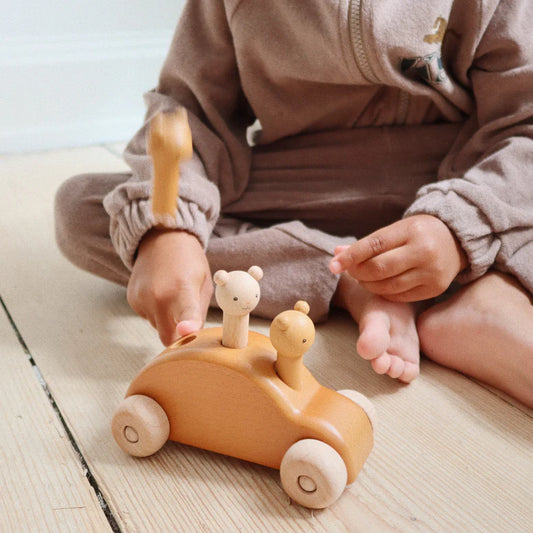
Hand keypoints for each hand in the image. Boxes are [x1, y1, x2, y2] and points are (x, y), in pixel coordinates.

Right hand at [127, 229, 211, 344]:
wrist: (161, 238)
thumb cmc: (189, 261)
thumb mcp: (204, 283)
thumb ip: (199, 313)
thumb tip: (194, 337)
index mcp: (182, 289)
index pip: (186, 313)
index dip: (187, 325)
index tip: (187, 332)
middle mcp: (158, 296)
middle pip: (168, 338)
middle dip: (178, 337)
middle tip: (188, 322)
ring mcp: (141, 299)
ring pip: (158, 327)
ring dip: (167, 321)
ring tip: (173, 295)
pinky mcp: (132, 300)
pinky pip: (148, 317)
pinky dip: (156, 312)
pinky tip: (161, 293)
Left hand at [329, 215, 467, 301]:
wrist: (456, 240)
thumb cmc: (418, 234)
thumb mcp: (395, 230)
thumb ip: (367, 243)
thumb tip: (337, 253)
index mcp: (411, 231)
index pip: (373, 245)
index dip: (350, 256)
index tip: (333, 264)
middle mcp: (424, 251)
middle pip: (379, 268)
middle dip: (357, 272)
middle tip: (349, 271)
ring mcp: (431, 272)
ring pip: (387, 286)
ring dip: (368, 284)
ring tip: (364, 277)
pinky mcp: (435, 289)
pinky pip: (400, 296)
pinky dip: (384, 292)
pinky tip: (380, 285)